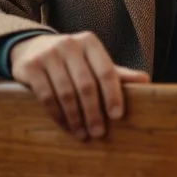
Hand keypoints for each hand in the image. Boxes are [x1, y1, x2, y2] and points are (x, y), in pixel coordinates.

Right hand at [9, 32, 149, 140]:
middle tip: (99, 133)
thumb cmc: (71, 60)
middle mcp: (69, 45)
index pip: (106, 70)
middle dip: (94, 112)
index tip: (117, 116)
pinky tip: (67, 127)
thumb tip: (146, 81)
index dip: (113, 94)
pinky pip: (46, 97)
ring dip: (76, 118)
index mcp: (89, 42)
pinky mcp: (30, 67)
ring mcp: (48, 55)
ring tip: (83, 134)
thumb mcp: (93, 62)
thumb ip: (117, 73)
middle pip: (86, 85)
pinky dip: (58, 116)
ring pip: (66, 93)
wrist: (31, 48)